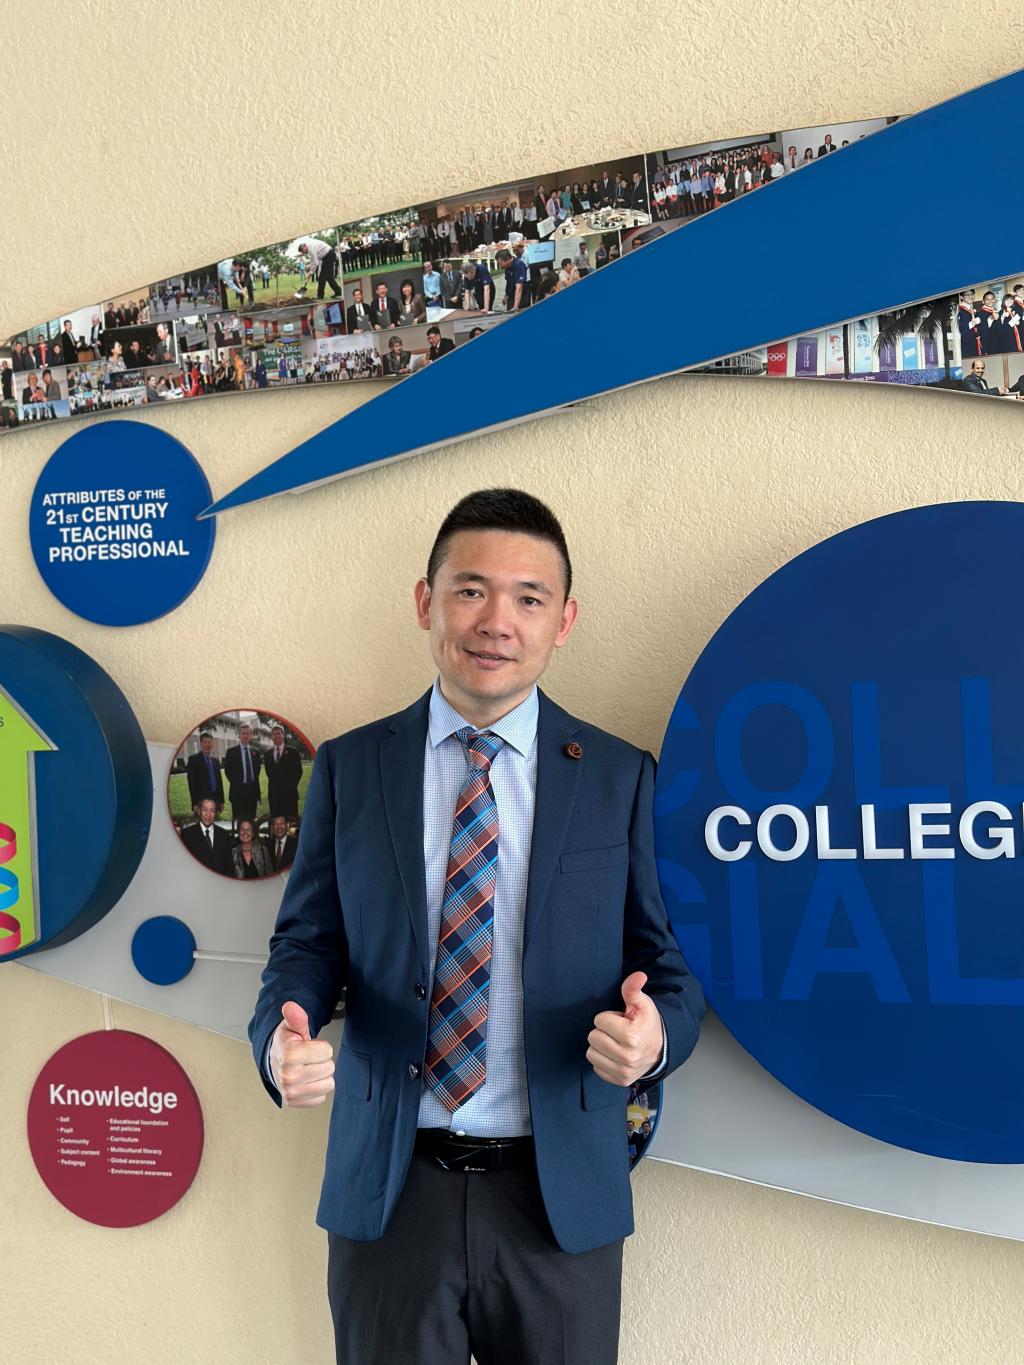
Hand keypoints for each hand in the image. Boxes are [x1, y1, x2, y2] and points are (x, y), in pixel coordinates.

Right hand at [269, 1001, 334, 1107]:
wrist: (273, 1063)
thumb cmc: (285, 1044)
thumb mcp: (291, 1027)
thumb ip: (296, 1017)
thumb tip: (290, 1007)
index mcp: (289, 1056)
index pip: (327, 1051)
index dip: (321, 1046)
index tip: (308, 1046)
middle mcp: (288, 1077)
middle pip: (329, 1067)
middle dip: (322, 1061)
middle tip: (308, 1058)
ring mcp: (291, 1092)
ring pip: (329, 1084)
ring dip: (321, 1076)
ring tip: (308, 1069)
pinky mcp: (295, 1103)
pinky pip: (322, 1097)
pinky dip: (316, 1089)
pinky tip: (306, 1081)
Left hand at [586, 972, 662, 1086]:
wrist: (660, 1050)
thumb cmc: (647, 1024)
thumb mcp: (642, 1004)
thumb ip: (633, 989)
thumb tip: (639, 975)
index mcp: (631, 1036)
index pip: (599, 1021)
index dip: (608, 1018)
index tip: (621, 1020)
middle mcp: (627, 1057)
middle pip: (593, 1037)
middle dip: (603, 1032)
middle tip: (618, 1032)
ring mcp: (623, 1071)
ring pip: (591, 1053)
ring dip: (601, 1047)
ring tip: (616, 1043)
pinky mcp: (619, 1080)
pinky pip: (595, 1067)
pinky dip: (603, 1060)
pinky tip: (615, 1055)